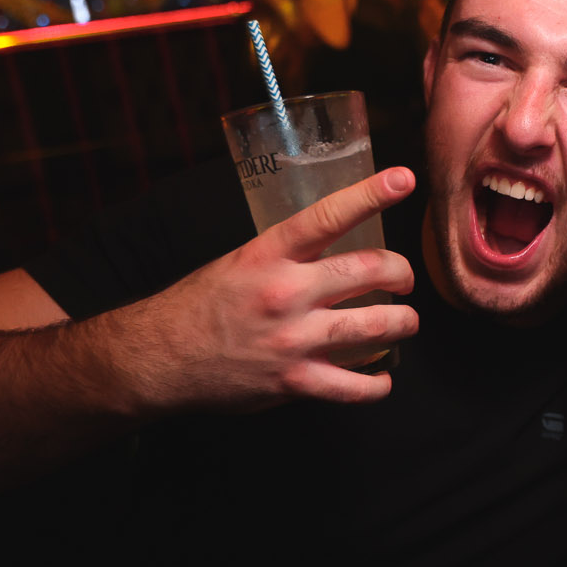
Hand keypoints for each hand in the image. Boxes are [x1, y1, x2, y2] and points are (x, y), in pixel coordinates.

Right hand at [127, 168, 419, 411]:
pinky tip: (382, 379)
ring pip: (376, 326)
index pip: (328, 216)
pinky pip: (355, 387)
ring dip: (403, 323)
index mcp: (268, 255)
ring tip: (405, 322)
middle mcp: (286, 293)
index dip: (371, 194)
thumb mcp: (238, 264)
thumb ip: (285, 258)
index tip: (404, 179)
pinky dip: (377, 385)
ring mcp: (293, 339)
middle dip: (401, 273)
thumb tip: (330, 252)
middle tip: (404, 278)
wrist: (161, 359)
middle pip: (369, 271)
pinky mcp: (294, 382)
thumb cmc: (198, 308)